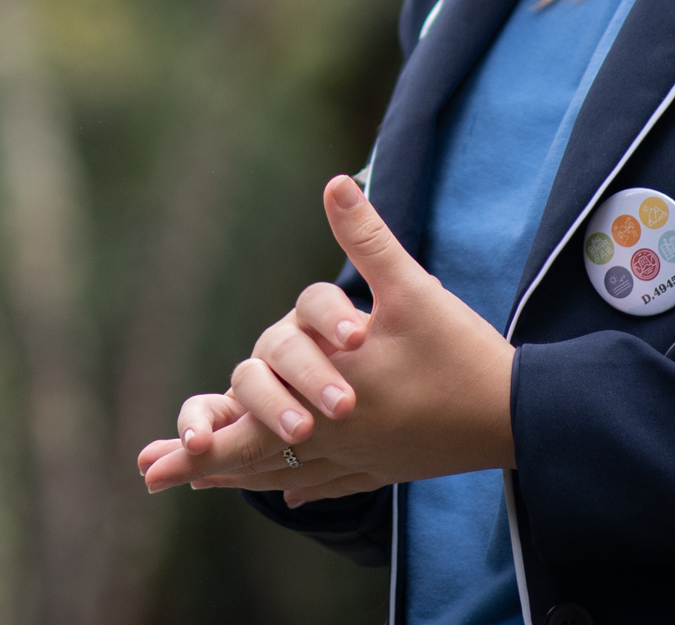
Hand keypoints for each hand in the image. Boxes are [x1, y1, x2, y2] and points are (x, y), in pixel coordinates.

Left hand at [137, 173, 515, 501]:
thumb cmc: (462, 353)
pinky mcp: (389, 467)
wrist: (520, 415)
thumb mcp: (412, 289)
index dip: (203, 438)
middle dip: (206, 463)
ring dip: (242, 477)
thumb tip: (335, 181)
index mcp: (332, 397)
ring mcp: (364, 457)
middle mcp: (339, 434)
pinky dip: (304, 484)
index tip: (157, 458)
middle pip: (258, 454)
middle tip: (154, 477)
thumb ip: (368, 240)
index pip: (251, 420)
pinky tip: (291, 494)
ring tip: (202, 483)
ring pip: (291, 472)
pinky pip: (334, 482)